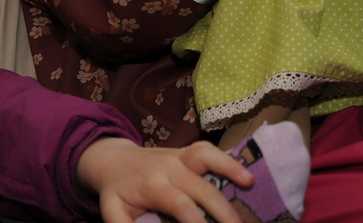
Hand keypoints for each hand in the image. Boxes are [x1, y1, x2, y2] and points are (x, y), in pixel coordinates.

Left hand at [76, 137, 252, 222]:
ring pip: (207, 159)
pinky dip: (228, 159)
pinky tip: (246, 174)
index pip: (180, 205)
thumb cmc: (117, 191)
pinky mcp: (187, 152)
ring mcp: (179, 156)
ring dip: (230, 171)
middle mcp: (168, 167)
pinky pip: (208, 150)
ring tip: (251, 186)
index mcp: (152, 185)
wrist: (112, 160)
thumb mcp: (113, 212)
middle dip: (222, 211)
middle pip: (201, 188)